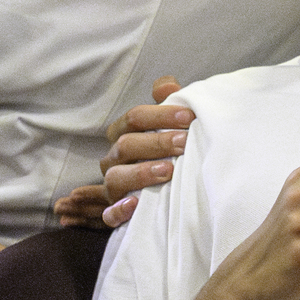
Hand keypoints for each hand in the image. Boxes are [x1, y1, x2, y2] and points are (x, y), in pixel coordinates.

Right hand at [53, 76, 192, 228]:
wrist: (174, 193)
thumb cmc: (172, 151)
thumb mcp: (174, 126)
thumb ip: (169, 103)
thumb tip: (167, 84)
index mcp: (125, 134)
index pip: (135, 117)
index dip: (160, 114)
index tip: (189, 117)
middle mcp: (115, 158)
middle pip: (126, 145)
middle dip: (157, 142)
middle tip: (184, 143)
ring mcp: (113, 186)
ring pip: (115, 177)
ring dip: (141, 173)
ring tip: (168, 171)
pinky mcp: (116, 213)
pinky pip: (110, 215)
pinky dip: (120, 210)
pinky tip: (136, 203)